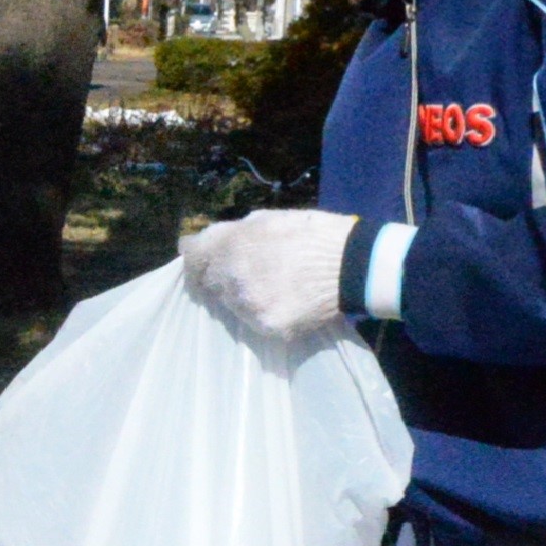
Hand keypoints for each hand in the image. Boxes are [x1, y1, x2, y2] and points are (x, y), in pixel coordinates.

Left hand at [180, 209, 357, 340]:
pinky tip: (284, 301)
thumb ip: (233, 232)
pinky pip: (253, 322)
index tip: (201, 261)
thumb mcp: (270, 219)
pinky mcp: (266, 326)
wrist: (352, 265)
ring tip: (272, 286)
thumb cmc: (313, 235)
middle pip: (211, 282)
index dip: (196, 257)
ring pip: (231, 304)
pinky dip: (263, 314)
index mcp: (231, 244)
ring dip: (242, 297)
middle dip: (223, 277)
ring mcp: (248, 304)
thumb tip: (202, 240)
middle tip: (252, 272)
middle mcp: (232, 276)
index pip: (193, 255)